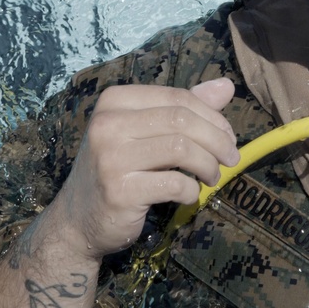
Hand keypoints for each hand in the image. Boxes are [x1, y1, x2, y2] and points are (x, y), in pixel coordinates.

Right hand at [48, 78, 239, 263]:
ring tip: (212, 177)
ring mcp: (110, 157)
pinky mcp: (119, 191)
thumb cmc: (118, 170)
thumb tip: (226, 86)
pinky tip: (190, 195)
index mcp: (114, 101)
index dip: (212, 116)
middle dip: (217, 140)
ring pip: (181, 149)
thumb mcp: (145, 132)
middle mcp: (107, 124)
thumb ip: (184, 109)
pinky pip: (174, 184)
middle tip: (231, 158)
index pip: (177, 97)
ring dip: (208, 165)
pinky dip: (191, 190)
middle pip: (182, 120)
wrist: (77, 221)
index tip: (228, 136)